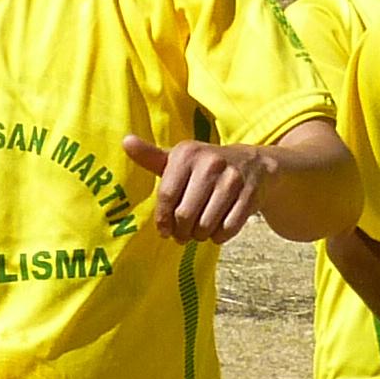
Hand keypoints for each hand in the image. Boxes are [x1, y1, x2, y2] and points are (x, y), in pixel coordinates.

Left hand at [124, 133, 262, 243]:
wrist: (252, 165)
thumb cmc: (205, 167)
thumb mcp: (179, 160)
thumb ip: (151, 155)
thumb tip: (126, 141)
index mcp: (188, 153)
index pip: (166, 196)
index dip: (163, 219)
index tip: (164, 230)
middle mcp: (211, 163)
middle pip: (185, 215)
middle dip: (181, 232)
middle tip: (183, 233)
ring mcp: (233, 179)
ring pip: (206, 225)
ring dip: (200, 236)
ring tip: (199, 231)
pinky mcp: (250, 195)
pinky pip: (227, 229)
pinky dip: (219, 237)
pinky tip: (217, 230)